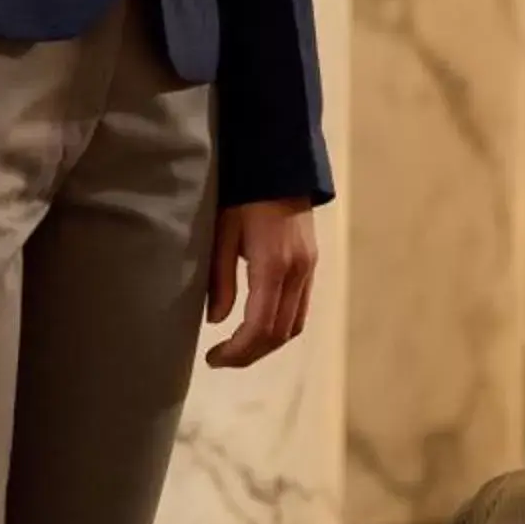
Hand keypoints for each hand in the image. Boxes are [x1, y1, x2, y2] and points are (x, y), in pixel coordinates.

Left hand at [204, 198, 316, 369]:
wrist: (278, 163)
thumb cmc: (242, 194)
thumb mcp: (222, 233)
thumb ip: (220, 279)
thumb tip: (216, 321)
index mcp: (273, 266)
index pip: (260, 327)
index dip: (237, 351)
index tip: (212, 358)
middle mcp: (298, 272)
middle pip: (280, 333)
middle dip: (250, 354)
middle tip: (221, 359)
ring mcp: (309, 268)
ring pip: (294, 325)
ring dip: (267, 344)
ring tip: (239, 347)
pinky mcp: (312, 263)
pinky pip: (301, 308)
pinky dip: (281, 326)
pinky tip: (259, 324)